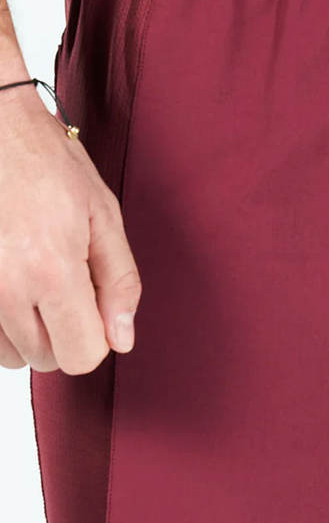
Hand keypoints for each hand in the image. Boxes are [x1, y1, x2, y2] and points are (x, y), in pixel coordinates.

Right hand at [0, 82, 141, 373]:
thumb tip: (122, 339)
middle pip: (46, 359)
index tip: (93, 303)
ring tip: (32, 278)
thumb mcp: (103, 216)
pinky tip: (11, 280)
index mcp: (51, 269)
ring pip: (10, 355)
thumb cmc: (48, 163)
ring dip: (28, 331)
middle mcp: (5, 287)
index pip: (81, 356)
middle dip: (63, 332)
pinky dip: (0, 321)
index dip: (97, 336)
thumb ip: (119, 283)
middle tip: (62, 280)